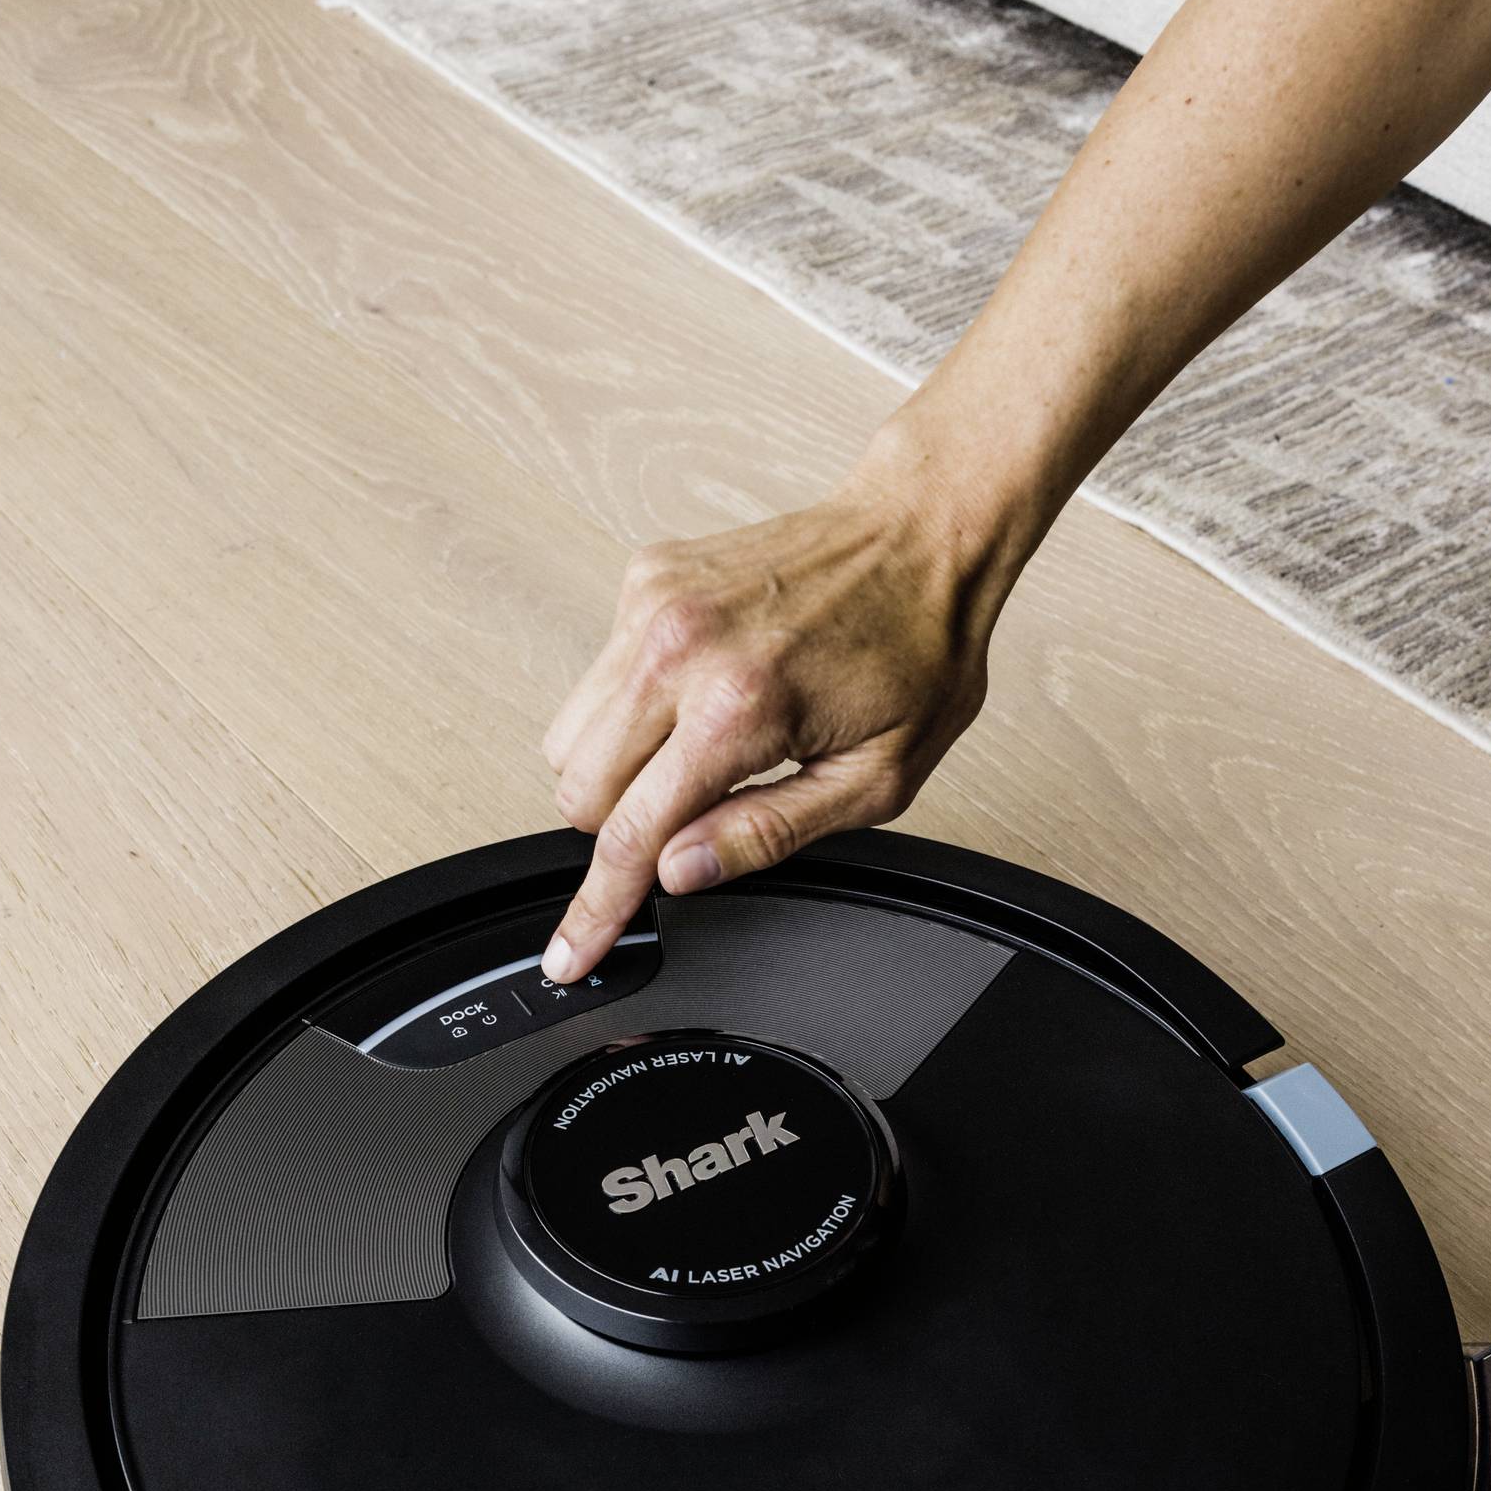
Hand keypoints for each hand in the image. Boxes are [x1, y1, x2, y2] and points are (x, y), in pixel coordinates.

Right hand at [540, 458, 1001, 979]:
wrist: (920, 535)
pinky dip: (632, 706)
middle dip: (622, 827)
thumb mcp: (874, 780)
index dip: (597, 909)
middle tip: (693, 816)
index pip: (630, 836)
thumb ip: (766, 834)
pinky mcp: (645, 578)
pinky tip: (700, 693)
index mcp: (739, 709)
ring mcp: (652, 606)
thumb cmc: (915, 651)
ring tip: (699, 752)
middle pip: (578, 791)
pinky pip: (596, 678)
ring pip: (569, 737)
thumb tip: (679, 872)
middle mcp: (679, 650)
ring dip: (618, 769)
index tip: (571, 955)